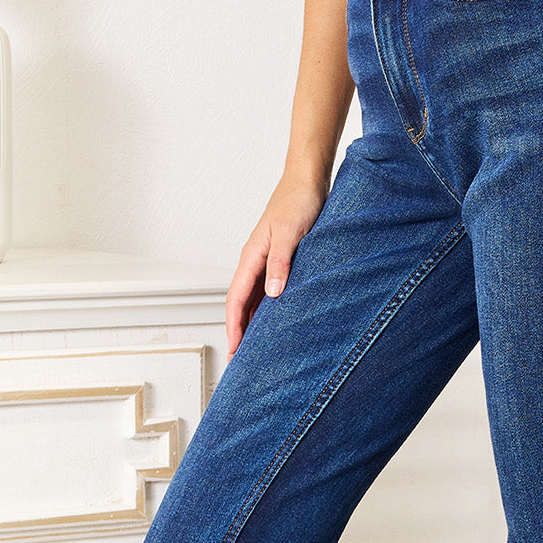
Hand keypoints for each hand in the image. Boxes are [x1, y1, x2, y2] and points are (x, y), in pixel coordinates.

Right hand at [225, 173, 326, 360]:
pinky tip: (273, 324)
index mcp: (252, 257)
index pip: (236, 299)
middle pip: (240, 305)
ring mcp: (265, 262)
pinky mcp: (279, 261)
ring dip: (251, 324)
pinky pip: (267, 292)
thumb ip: (280, 263)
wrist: (307, 181)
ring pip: (254, 300)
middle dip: (238, 333)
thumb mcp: (291, 234)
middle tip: (238, 361)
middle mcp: (255, 262)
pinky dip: (267, 311)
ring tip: (254, 350)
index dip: (234, 327)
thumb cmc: (298, 202)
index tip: (234, 351)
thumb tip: (272, 293)